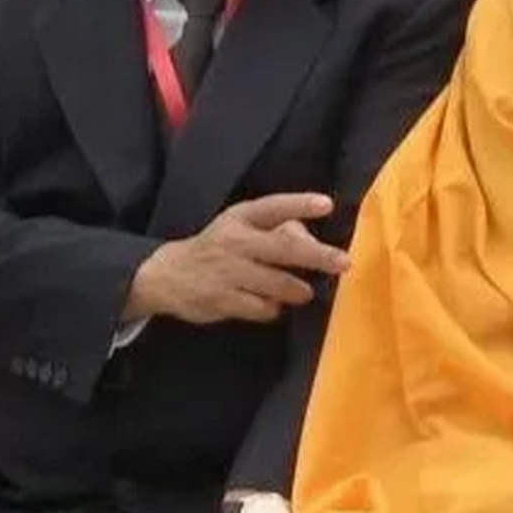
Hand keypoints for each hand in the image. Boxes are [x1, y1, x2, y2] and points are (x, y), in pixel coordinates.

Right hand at [126, 192, 347, 324]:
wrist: (169, 275)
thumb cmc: (219, 246)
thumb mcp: (240, 226)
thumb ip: (274, 229)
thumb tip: (312, 240)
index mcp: (240, 218)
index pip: (274, 207)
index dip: (300, 204)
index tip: (327, 204)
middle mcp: (235, 242)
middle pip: (283, 248)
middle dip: (317, 255)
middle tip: (344, 262)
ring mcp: (228, 273)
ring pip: (278, 283)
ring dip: (298, 289)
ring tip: (304, 291)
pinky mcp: (223, 300)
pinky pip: (263, 308)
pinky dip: (273, 308)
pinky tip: (271, 304)